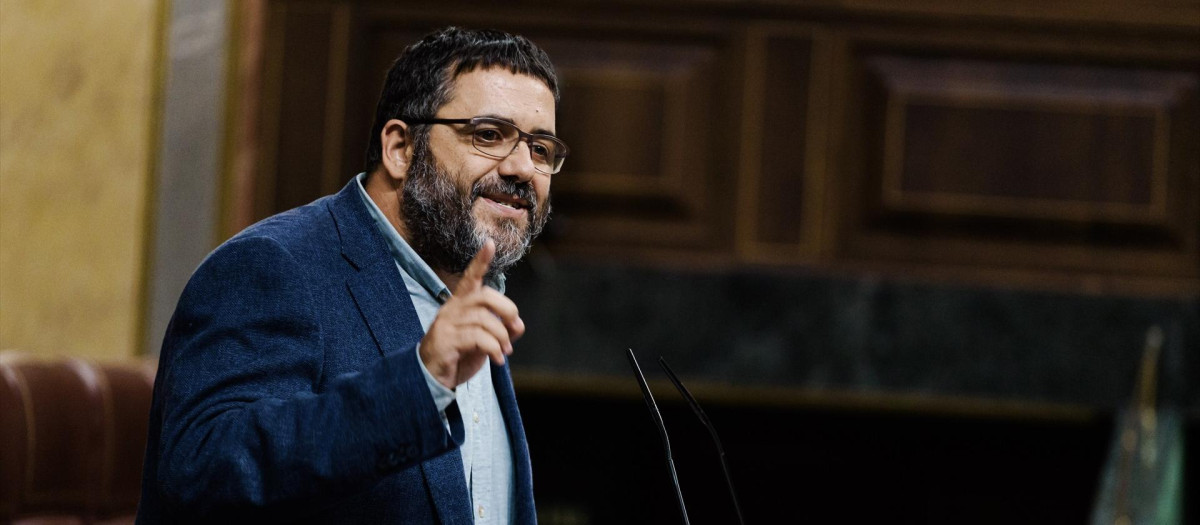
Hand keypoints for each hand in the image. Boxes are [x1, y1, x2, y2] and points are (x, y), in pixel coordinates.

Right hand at [418, 239, 524, 388]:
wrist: (432, 380)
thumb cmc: (458, 357)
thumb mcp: (484, 341)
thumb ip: (501, 329)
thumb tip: (518, 324)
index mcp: (460, 305)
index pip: (470, 278)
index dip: (480, 261)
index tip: (489, 244)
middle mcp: (451, 310)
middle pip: (485, 296)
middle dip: (507, 310)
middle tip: (513, 329)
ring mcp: (447, 325)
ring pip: (484, 319)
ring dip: (502, 337)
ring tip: (504, 352)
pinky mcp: (445, 341)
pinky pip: (477, 338)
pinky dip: (494, 348)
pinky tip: (497, 360)